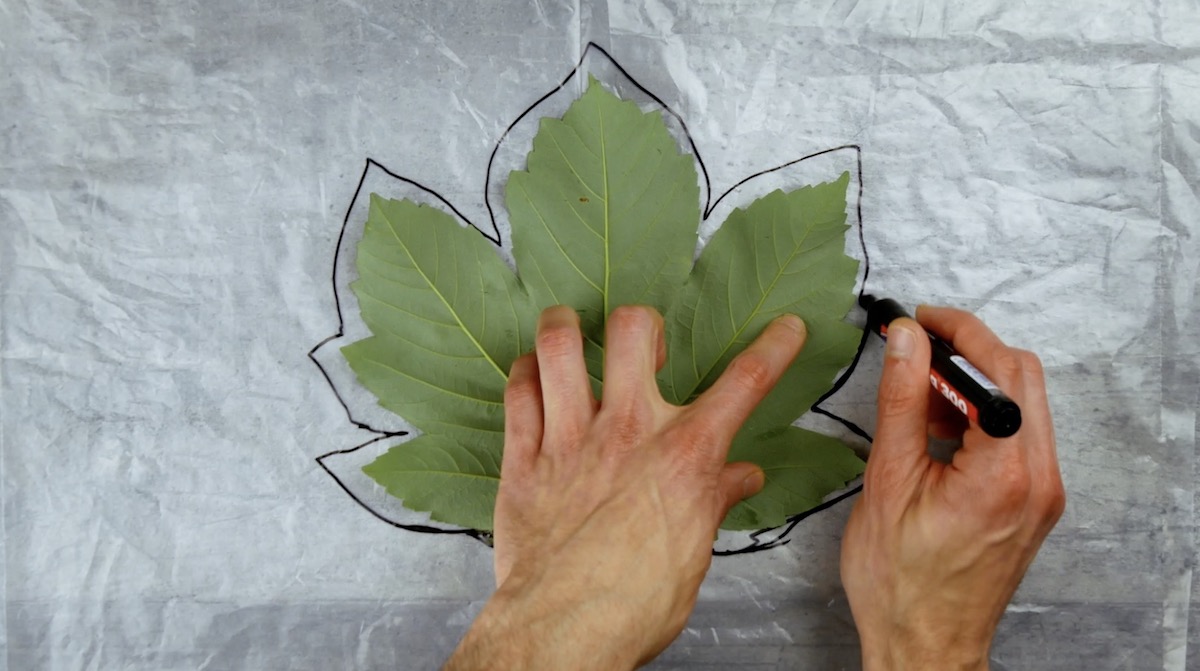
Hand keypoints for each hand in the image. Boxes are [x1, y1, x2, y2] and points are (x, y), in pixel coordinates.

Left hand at [444, 305, 806, 670]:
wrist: (567, 630)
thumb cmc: (634, 602)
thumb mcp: (695, 550)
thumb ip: (715, 499)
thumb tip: (742, 477)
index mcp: (684, 454)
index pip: (744, 383)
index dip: (774, 348)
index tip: (786, 329)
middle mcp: (628, 431)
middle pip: (635, 328)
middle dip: (642, 322)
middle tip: (643, 342)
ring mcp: (570, 438)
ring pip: (559, 345)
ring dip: (565, 326)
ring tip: (571, 327)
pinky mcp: (524, 458)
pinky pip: (517, 392)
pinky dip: (523, 373)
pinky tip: (532, 375)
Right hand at [841, 306, 1065, 670]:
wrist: (924, 643)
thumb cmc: (900, 583)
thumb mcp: (889, 481)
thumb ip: (902, 401)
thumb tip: (906, 342)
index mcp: (1005, 475)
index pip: (1000, 370)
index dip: (959, 332)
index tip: (919, 320)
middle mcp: (1038, 480)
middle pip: (1021, 378)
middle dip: (970, 349)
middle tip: (917, 344)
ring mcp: (1041, 492)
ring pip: (1022, 403)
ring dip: (975, 382)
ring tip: (919, 385)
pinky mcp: (1032, 501)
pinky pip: (1016, 436)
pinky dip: (981, 415)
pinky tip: (939, 422)